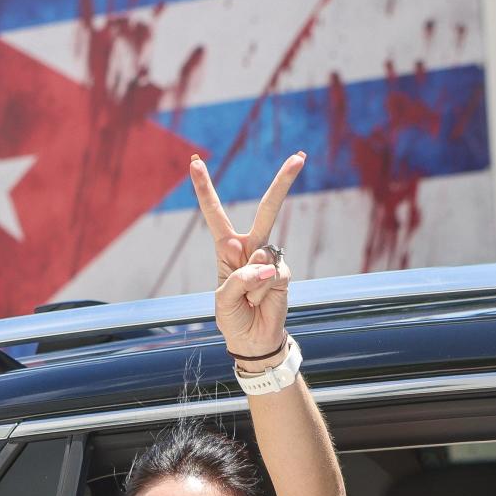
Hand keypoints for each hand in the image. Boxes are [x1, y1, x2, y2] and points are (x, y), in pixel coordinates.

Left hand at [189, 152, 303, 357]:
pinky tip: (261, 301)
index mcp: (227, 247)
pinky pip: (272, 274)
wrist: (252, 339)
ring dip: (251, 283)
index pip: (216, 213)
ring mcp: (270, 258)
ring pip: (263, 253)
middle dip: (283, 182)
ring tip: (249, 300)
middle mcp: (251, 246)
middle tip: (300, 157)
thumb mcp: (223, 299)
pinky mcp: (284, 272)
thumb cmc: (232, 316)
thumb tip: (266, 262)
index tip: (195, 162)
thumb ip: (241, 278)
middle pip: (267, 209)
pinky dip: (262, 290)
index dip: (205, 189)